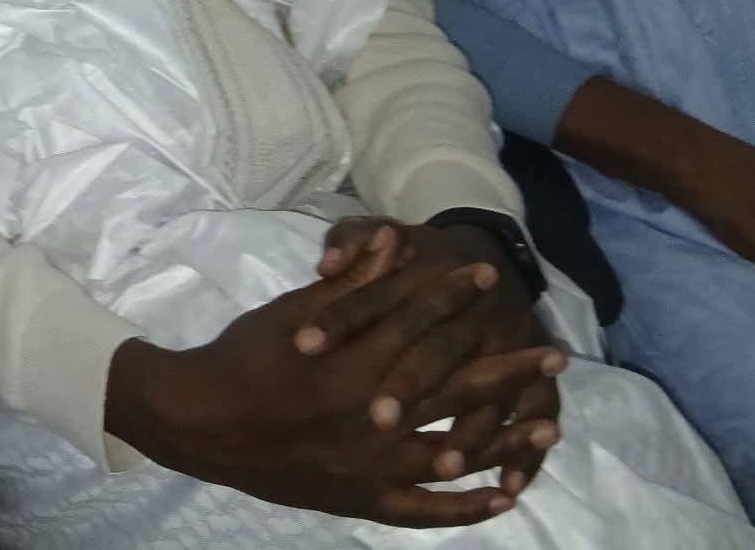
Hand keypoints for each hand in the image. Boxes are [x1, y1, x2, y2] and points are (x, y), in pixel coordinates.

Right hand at [105, 258, 565, 528]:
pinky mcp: (362, 499)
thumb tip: (391, 243)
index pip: (418, 324)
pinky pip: (426, 510)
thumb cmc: (242, 358)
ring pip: (454, 452)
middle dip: (508, 369)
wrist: (199, 424)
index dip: (455, 297)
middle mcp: (371, 417)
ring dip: (506, 438)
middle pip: (454, 389)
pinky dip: (468, 506)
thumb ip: (349, 286)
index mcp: (352, 364)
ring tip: (548, 424)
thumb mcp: (290, 312)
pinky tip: (505, 494)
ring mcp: (371, 465)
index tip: (489, 277)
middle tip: (554, 355)